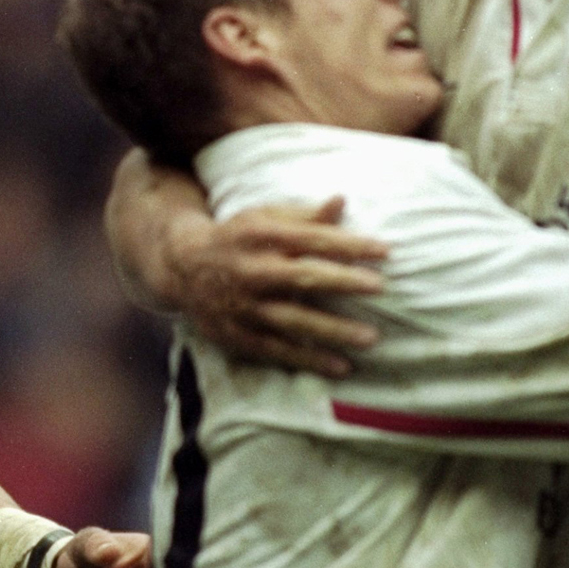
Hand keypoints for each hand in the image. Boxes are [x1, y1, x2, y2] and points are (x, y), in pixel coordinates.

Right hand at [167, 198, 388, 377]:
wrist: (182, 268)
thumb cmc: (236, 238)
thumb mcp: (264, 219)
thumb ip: (304, 216)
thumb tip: (342, 201)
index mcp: (262, 236)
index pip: (313, 239)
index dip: (350, 245)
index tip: (386, 251)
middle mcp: (253, 271)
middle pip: (305, 278)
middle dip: (344, 282)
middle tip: (380, 287)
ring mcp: (245, 306)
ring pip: (294, 320)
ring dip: (333, 330)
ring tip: (371, 338)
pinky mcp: (239, 335)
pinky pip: (279, 350)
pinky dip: (310, 360)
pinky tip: (341, 366)